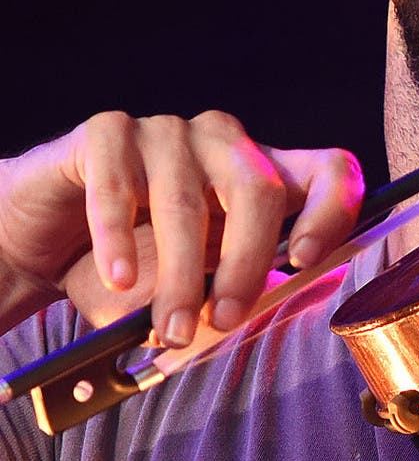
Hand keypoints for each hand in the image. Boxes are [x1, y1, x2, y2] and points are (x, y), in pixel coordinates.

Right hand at [0, 110, 364, 342]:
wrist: (43, 244)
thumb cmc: (131, 271)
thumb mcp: (191, 296)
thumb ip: (234, 301)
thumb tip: (273, 308)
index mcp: (263, 177)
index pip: (330, 170)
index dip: (332, 209)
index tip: (307, 260)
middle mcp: (223, 144)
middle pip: (258, 187)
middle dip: (246, 262)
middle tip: (225, 319)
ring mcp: (166, 132)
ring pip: (187, 197)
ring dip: (180, 274)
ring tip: (168, 328)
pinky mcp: (107, 134)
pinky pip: (119, 184)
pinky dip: (118, 240)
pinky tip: (118, 280)